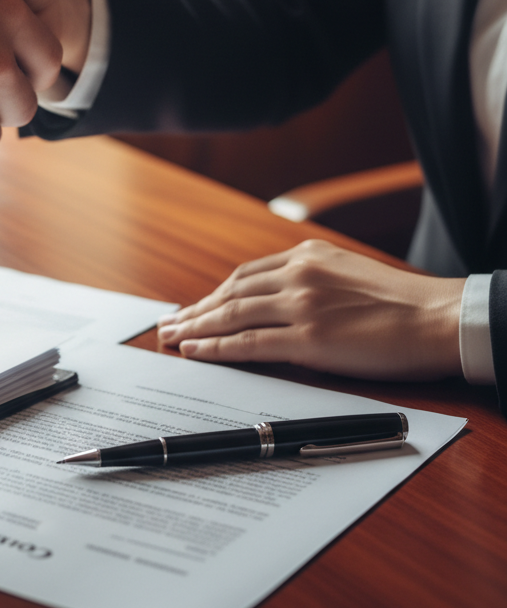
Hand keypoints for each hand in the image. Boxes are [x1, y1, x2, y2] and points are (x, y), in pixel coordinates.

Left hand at [156, 239, 464, 380]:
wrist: (440, 319)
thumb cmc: (402, 303)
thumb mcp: (347, 272)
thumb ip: (310, 278)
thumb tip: (279, 297)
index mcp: (306, 256)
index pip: (244, 275)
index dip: (214, 294)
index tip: (194, 306)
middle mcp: (297, 274)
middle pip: (229, 293)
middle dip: (194, 310)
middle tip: (167, 323)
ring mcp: (300, 306)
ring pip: (231, 316)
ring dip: (195, 327)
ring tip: (171, 338)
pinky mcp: (308, 339)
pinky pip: (248, 344)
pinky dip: (215, 348)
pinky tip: (195, 351)